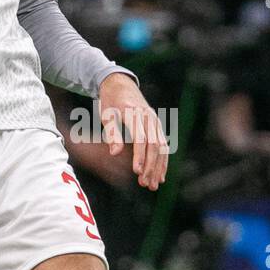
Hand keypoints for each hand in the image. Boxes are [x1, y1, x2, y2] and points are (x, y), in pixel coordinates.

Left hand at [98, 72, 167, 190]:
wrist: (120, 84)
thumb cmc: (109, 101)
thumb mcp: (106, 115)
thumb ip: (112, 133)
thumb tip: (114, 153)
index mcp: (134, 114)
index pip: (140, 139)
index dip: (139, 156)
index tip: (137, 172)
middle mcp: (148, 117)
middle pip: (154, 145)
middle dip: (151, 166)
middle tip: (145, 184)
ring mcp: (155, 121)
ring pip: (162, 147)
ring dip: (158, 167)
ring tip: (153, 185)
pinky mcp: (157, 125)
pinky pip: (163, 145)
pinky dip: (163, 161)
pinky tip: (160, 175)